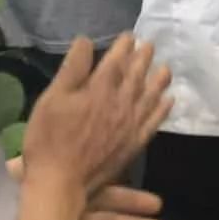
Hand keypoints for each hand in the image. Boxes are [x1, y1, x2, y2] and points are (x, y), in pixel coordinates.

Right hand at [23, 35, 172, 198]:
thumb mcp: (52, 99)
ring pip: (150, 95)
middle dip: (144, 58)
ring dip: (159, 80)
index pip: (116, 60)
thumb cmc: (50, 139)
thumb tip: (85, 41)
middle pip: (137, 75)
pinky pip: (154, 121)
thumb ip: (72, 69)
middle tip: (151, 46)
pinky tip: (168, 101)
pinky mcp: (135, 143)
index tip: (130, 37)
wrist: (61, 183)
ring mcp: (131, 123)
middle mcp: (121, 102)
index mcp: (100, 88)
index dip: (124, 46)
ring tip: (166, 69)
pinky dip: (163, 109)